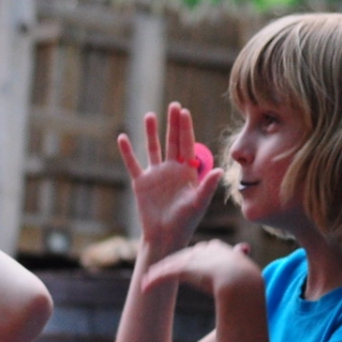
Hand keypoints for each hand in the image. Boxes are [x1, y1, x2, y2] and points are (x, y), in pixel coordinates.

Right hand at [120, 103, 222, 249]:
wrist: (165, 236)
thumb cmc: (185, 222)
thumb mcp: (198, 203)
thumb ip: (207, 186)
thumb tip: (219, 170)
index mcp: (188, 172)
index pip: (187, 145)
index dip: (186, 128)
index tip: (184, 112)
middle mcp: (172, 169)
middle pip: (172, 141)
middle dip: (173, 124)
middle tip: (174, 105)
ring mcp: (156, 174)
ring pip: (153, 148)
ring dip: (151, 132)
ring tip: (150, 115)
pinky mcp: (141, 183)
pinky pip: (133, 164)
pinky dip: (127, 151)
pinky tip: (123, 137)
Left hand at [142, 239, 255, 294]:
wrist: (242, 283)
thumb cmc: (249, 284)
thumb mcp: (247, 277)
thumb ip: (244, 277)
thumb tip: (251, 283)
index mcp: (219, 249)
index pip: (198, 252)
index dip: (188, 260)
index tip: (180, 266)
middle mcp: (203, 250)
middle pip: (181, 257)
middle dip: (168, 265)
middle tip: (156, 272)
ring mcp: (194, 259)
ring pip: (170, 265)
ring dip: (157, 274)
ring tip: (146, 282)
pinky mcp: (184, 268)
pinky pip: (165, 274)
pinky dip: (153, 281)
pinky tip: (145, 288)